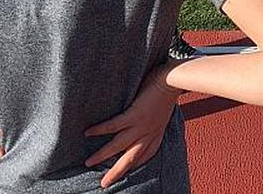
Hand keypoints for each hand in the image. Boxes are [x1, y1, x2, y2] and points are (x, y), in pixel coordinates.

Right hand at [85, 64, 179, 187]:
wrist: (174, 80)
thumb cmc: (169, 89)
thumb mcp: (164, 110)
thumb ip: (154, 117)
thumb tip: (145, 112)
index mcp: (157, 133)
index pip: (146, 155)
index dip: (135, 165)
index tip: (126, 171)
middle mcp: (148, 133)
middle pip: (130, 159)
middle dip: (116, 172)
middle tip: (103, 183)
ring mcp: (141, 125)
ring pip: (119, 146)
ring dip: (102, 155)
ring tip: (88, 162)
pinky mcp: (134, 114)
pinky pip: (114, 126)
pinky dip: (100, 129)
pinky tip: (88, 132)